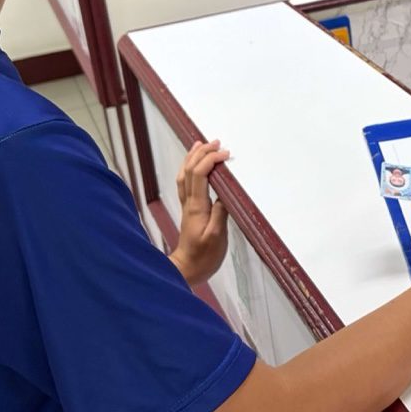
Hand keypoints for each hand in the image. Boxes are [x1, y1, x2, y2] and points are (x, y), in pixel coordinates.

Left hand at [169, 140, 230, 285]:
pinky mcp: (189, 210)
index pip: (200, 175)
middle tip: (216, 142)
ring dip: (192, 157)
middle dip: (201, 153)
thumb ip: (220, 214)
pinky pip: (185, 183)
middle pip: (189, 170)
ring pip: (184, 175)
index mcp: (197, 206)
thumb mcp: (216, 237)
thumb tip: (225, 193)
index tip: (226, 154)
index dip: (210, 160)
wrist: (187, 269)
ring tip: (201, 144)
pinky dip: (189, 169)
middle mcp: (189, 202)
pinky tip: (194, 166)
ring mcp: (187, 205)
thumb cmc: (204, 256)